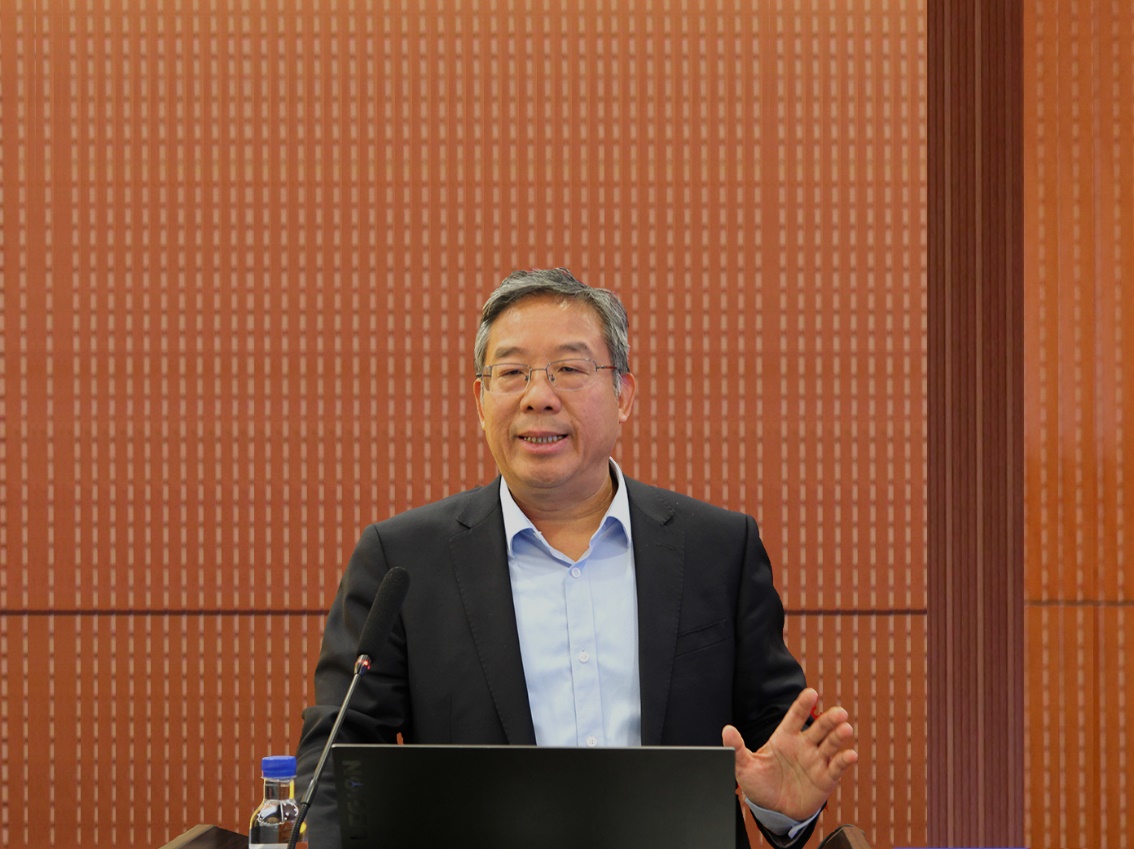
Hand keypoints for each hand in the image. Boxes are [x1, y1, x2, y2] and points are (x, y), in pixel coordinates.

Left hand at [722, 688, 857, 821]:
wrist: (773, 810)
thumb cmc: (760, 783)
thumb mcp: (744, 766)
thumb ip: (737, 748)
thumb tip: (726, 730)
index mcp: (785, 737)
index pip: (795, 717)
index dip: (803, 705)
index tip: (812, 693)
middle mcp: (804, 745)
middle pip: (819, 728)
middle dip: (829, 720)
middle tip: (839, 713)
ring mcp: (816, 761)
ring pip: (830, 744)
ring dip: (839, 736)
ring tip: (845, 728)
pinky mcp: (825, 779)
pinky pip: (836, 768)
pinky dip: (844, 761)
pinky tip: (850, 755)